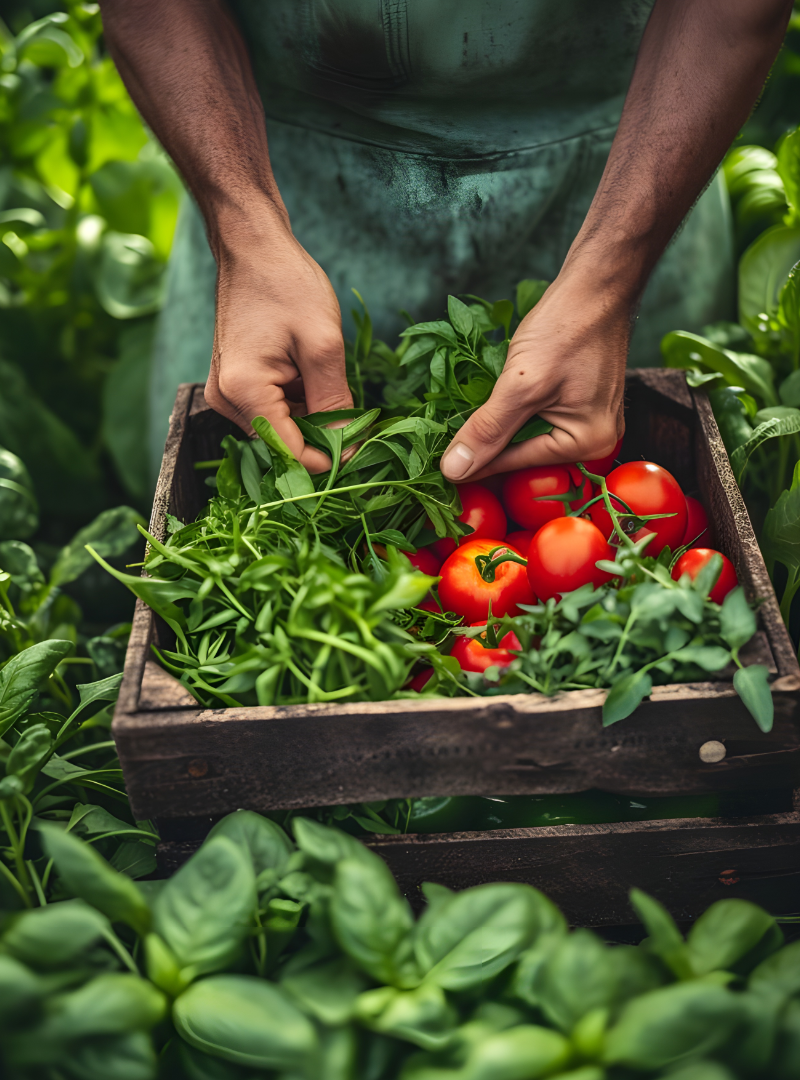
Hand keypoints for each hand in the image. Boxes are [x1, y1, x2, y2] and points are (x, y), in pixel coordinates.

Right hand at [205, 219, 352, 472]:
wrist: (253, 247)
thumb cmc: (287, 284)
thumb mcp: (323, 345)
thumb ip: (334, 403)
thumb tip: (347, 450)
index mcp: (244, 390)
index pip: (290, 453)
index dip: (329, 458)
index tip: (362, 448)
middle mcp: (226, 399)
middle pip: (284, 442)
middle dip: (322, 433)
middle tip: (355, 408)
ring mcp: (227, 392)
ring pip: (281, 427)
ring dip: (311, 414)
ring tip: (325, 374)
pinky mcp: (235, 383)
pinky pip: (273, 409)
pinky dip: (298, 401)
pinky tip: (309, 371)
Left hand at [440, 273, 628, 481]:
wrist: (597, 284)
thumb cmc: (566, 327)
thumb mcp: (520, 384)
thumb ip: (488, 429)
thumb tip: (453, 470)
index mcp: (588, 444)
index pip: (517, 465)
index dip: (473, 467)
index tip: (438, 472)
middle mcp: (595, 441)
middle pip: (524, 457)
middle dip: (485, 451)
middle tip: (440, 453)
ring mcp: (588, 421)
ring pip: (527, 438)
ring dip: (494, 432)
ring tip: (454, 432)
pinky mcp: (579, 403)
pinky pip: (537, 421)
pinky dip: (511, 416)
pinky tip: (483, 411)